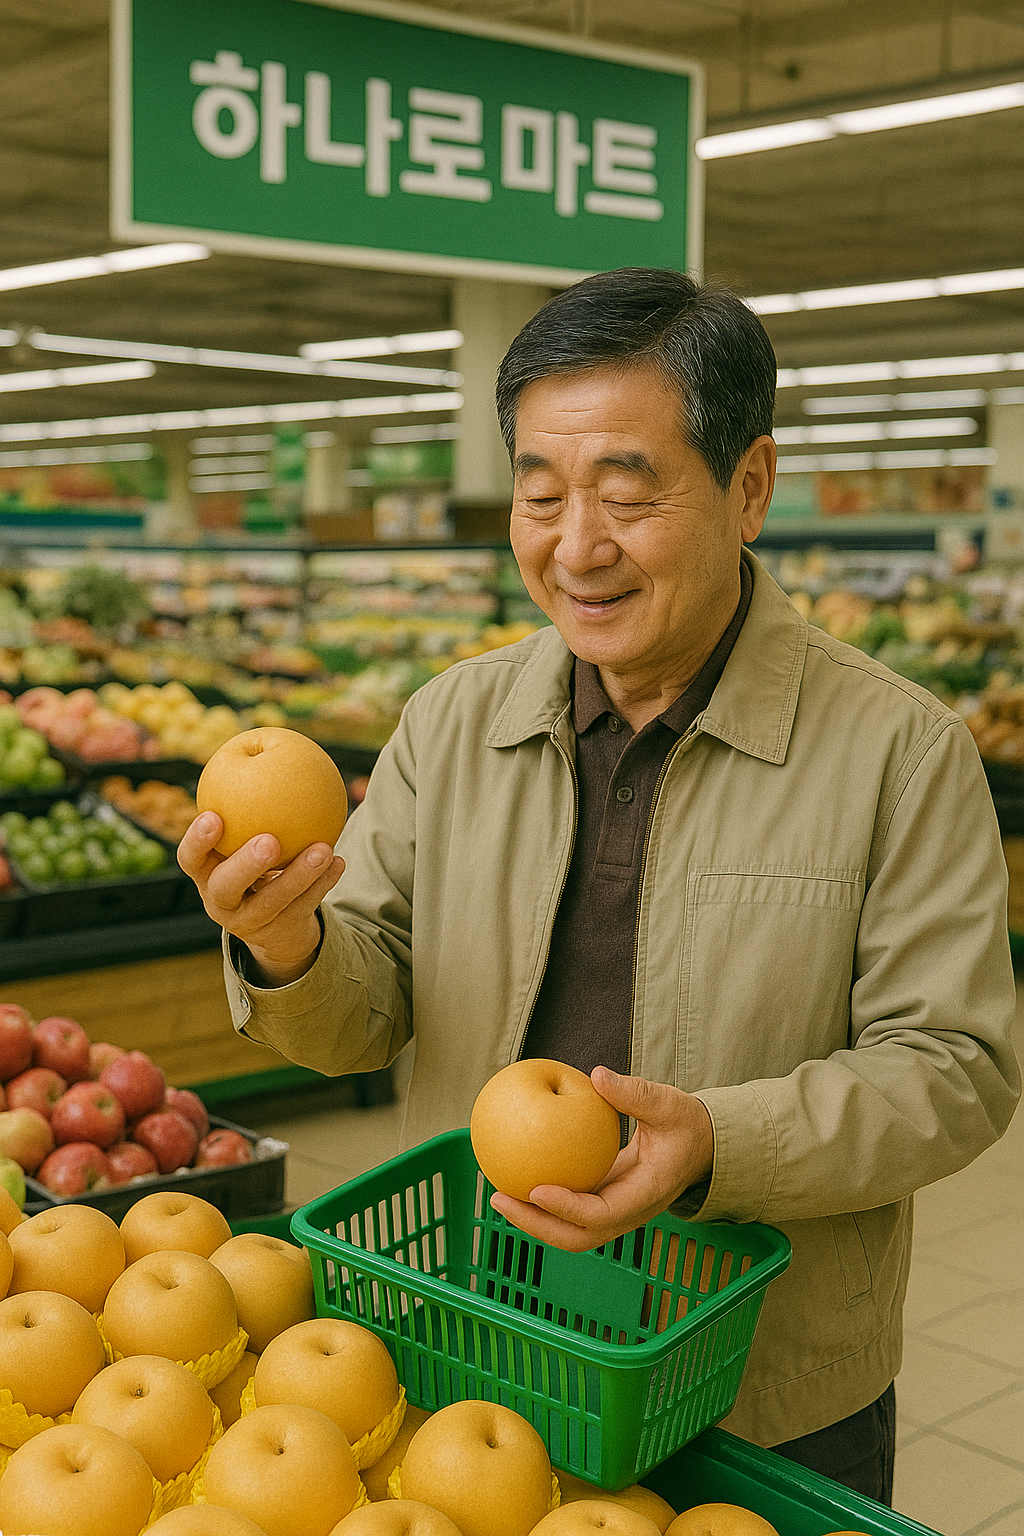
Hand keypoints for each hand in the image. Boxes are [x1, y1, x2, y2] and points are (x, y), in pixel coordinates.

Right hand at [177, 811, 344, 984]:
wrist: (275, 921)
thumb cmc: (257, 860)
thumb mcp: (245, 837)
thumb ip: (249, 804)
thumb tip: (272, 745)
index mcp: (206, 873)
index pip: (190, 858)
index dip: (197, 840)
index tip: (214, 816)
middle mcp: (220, 901)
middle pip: (225, 887)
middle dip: (246, 865)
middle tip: (269, 841)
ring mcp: (250, 921)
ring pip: (272, 902)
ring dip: (299, 875)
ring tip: (323, 850)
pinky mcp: (280, 931)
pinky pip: (304, 906)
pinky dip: (323, 883)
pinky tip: (339, 861)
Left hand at [488, 1066, 714, 1252]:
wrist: (702, 1146)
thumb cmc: (685, 1124)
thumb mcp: (669, 1104)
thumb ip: (635, 1093)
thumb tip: (597, 1075)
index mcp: (646, 1194)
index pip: (603, 1213)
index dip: (568, 1208)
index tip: (536, 1190)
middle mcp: (629, 1213)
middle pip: (578, 1236)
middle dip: (536, 1225)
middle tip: (499, 1198)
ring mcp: (616, 1212)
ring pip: (571, 1231)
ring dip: (534, 1219)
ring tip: (498, 1193)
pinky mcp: (605, 1203)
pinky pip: (570, 1211)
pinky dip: (543, 1203)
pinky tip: (516, 1177)